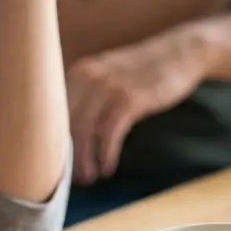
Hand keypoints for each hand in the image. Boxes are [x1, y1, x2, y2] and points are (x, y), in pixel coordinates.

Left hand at [66, 31, 209, 185]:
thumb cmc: (143, 70)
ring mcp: (109, 86)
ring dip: (84, 160)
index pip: (53, 111)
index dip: (52, 140)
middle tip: (71, 178)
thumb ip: (88, 96)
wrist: (179, 53)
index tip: (55, 162)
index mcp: (79, 72)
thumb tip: (68, 131)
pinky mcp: (130, 98)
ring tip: (88, 178)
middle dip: (65, 155)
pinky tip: (107, 168)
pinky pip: (109, 133)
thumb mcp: (109, 76)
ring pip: (84, 130)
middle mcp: (88, 76)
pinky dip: (106, 154)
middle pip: (64, 123)